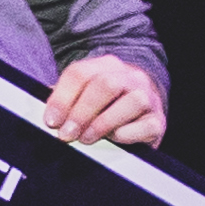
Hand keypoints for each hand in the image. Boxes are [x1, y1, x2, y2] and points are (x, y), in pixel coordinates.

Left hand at [40, 55, 169, 147]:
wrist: (144, 107)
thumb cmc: (105, 104)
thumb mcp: (84, 94)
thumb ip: (65, 99)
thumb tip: (46, 113)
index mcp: (106, 65)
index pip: (80, 73)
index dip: (62, 98)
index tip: (51, 121)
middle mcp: (130, 76)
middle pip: (105, 85)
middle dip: (81, 112)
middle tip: (66, 134)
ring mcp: (148, 96)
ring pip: (131, 102)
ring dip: (104, 123)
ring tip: (87, 138)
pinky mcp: (158, 120)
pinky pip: (146, 125)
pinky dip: (127, 134)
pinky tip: (113, 139)